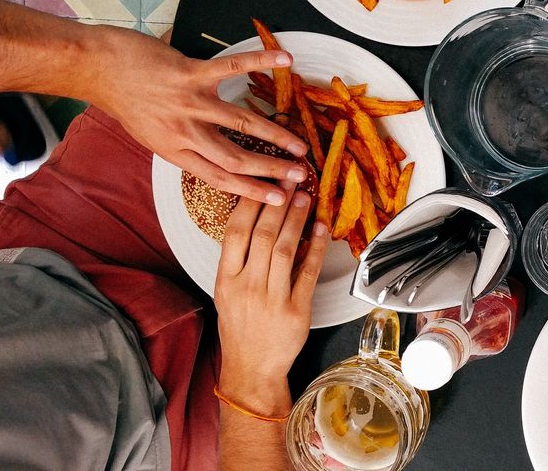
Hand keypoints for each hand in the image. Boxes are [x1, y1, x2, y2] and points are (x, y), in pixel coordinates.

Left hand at [88, 27, 307, 204]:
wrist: (97, 69)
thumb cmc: (125, 100)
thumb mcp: (151, 135)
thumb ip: (183, 145)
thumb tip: (213, 155)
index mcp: (175, 151)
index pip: (219, 177)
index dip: (252, 190)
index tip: (278, 199)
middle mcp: (184, 132)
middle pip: (235, 158)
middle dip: (271, 169)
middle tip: (300, 175)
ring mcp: (188, 102)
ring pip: (241, 123)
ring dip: (275, 135)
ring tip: (300, 144)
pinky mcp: (190, 73)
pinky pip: (231, 68)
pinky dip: (260, 62)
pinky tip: (285, 60)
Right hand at [215, 187, 327, 405]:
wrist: (251, 368)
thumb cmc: (240, 327)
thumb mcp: (226, 292)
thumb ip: (238, 260)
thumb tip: (256, 220)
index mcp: (225, 280)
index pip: (235, 232)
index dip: (250, 203)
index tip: (262, 182)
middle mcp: (247, 286)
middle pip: (263, 235)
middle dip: (278, 203)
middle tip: (290, 179)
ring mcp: (272, 299)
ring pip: (286, 249)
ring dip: (297, 220)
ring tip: (305, 197)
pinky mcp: (296, 310)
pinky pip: (308, 273)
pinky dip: (316, 248)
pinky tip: (322, 229)